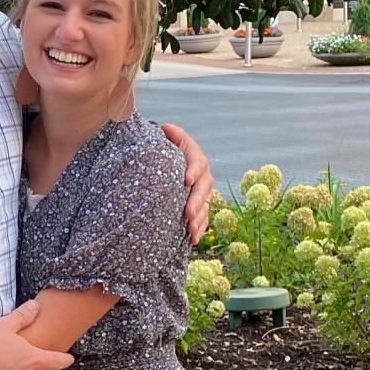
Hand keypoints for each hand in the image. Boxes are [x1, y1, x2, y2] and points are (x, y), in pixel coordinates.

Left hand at [160, 122, 213, 243]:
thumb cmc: (167, 148)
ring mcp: (203, 193)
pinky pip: (202, 219)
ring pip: (205, 207)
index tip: (186, 180)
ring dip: (198, 219)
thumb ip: (169, 133)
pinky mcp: (200, 207)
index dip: (193, 171)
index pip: (198, 163)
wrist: (170, 162)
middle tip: (187, 214)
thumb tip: (165, 128)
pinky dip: (198, 229)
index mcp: (196, 158)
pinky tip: (193, 240)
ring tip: (190, 231)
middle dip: (196, 202)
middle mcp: (204, 176)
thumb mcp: (169, 137)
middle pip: (203, 190)